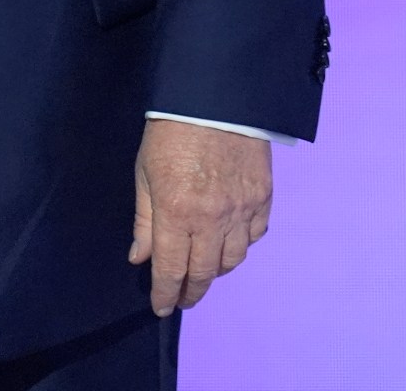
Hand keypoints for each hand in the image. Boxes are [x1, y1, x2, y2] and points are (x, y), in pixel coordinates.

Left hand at [129, 118, 272, 316]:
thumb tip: (140, 258)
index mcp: (177, 213)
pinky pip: (256, 236)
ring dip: (216, 270)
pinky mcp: (264, 198)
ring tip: (203, 269)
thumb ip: (144, 220)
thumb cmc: (169, 132)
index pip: (172, 268)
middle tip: (183, 298)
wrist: (215, 98)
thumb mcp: (144, 174)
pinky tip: (230, 242)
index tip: (162, 307)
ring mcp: (242, 210)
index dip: (166, 293)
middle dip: (192, 291)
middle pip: (205, 272)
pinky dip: (242, 245)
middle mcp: (213, 219)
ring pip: (233, 259)